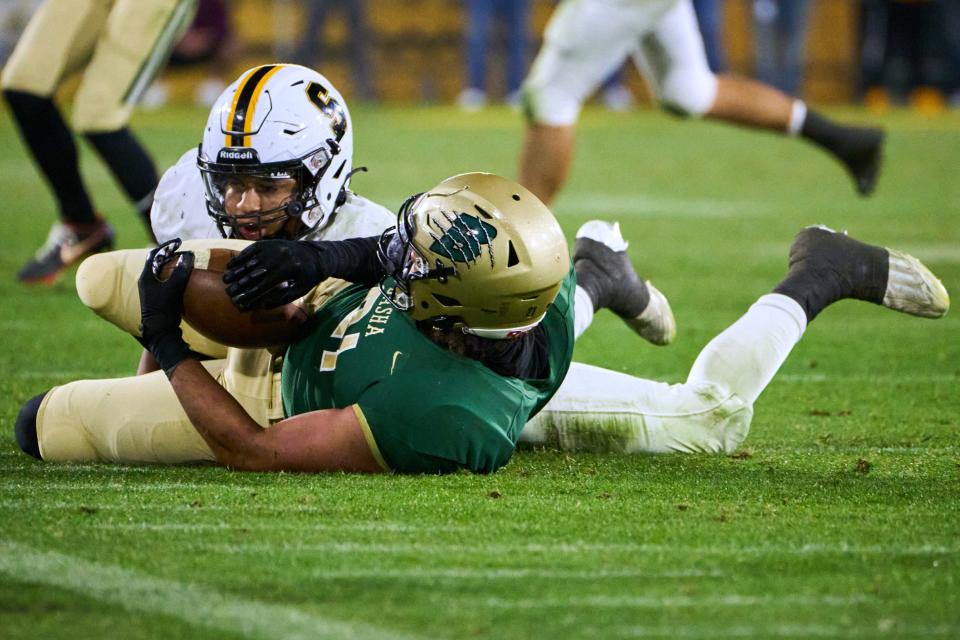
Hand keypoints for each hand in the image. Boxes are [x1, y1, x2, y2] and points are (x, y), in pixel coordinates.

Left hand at [138, 239, 194, 377]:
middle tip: (183, 252)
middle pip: (157, 263)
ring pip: (160, 272)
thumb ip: (181, 271)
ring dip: (172, 266)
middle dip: (170, 255)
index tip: (179, 242)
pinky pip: (164, 281)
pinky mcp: (157, 299)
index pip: (154, 254)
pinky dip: (173, 276)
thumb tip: (188, 255)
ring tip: (184, 263)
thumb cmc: (164, 308)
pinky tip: (183, 279)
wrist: (160, 332)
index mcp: (146, 277)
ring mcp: (150, 291)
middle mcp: (146, 282)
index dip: (167, 246)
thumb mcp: (174, 287)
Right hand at [223, 240, 326, 310]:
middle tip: (228, 291)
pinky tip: (231, 264)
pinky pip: (251, 250)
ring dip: (237, 270)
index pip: (264, 285)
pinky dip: (241, 257)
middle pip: (255, 272)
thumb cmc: (308, 277)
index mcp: (289, 270)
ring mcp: (274, 247)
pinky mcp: (270, 242)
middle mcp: (280, 257)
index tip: (240, 301)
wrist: (317, 255)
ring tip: (225, 279)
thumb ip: (283, 299)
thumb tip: (262, 305)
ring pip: (251, 260)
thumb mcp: (300, 290)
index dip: (251, 293)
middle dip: (240, 283)